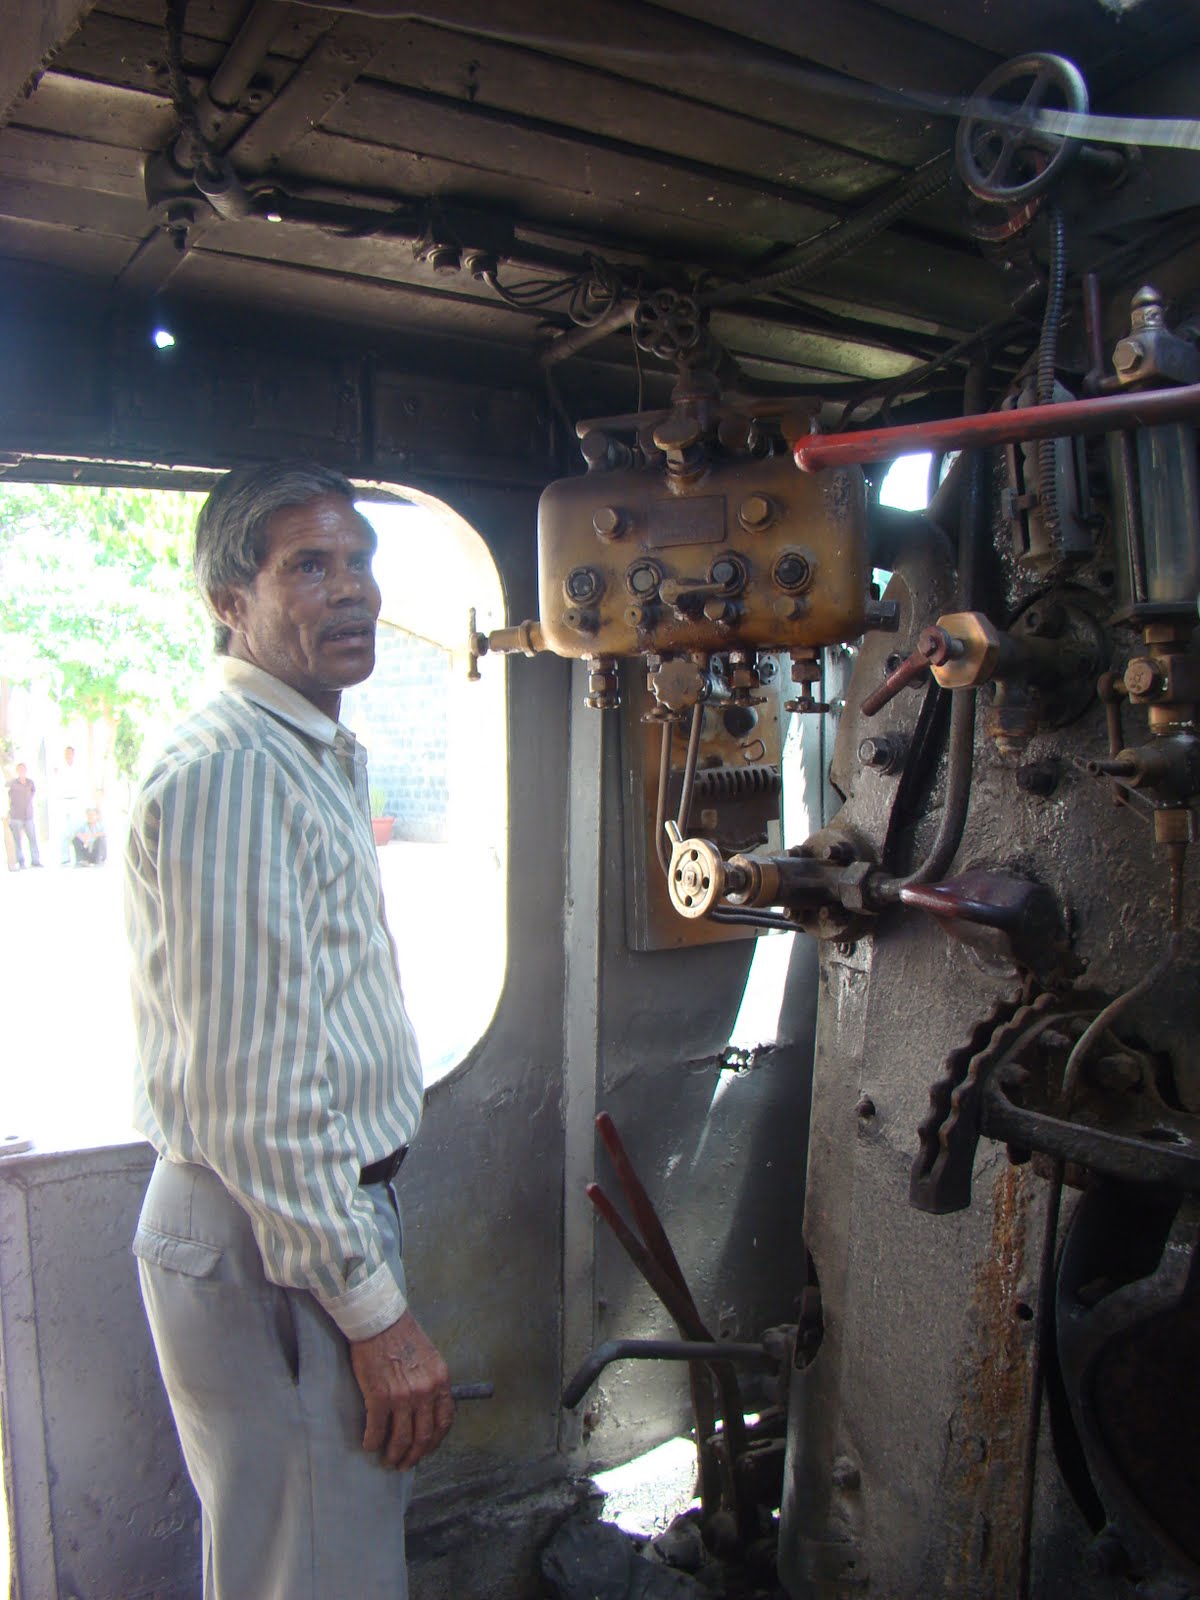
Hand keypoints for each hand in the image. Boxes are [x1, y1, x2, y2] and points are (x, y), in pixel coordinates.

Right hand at [350, 1310, 454, 1469]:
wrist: (379, 1321)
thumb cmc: (402, 1335)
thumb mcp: (429, 1357)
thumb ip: (431, 1382)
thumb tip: (426, 1409)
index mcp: (440, 1381)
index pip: (445, 1421)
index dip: (436, 1441)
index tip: (426, 1449)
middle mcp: (425, 1392)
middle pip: (423, 1436)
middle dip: (414, 1455)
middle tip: (404, 1464)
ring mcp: (402, 1396)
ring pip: (401, 1439)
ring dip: (394, 1455)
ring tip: (388, 1460)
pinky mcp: (379, 1397)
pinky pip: (377, 1430)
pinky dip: (373, 1442)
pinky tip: (369, 1445)